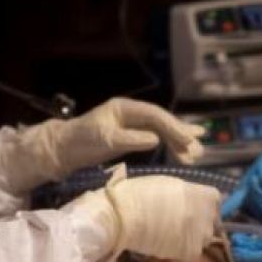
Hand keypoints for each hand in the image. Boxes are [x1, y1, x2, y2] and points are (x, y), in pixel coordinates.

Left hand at [5, 98, 205, 191]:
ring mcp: (133, 124)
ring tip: (197, 153)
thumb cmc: (80, 141)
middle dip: (181, 134)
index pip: (154, 115)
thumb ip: (129, 138)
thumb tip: (155, 139)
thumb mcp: (103, 140)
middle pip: (162, 121)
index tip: (186, 140)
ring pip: (162, 130)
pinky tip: (184, 150)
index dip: (172, 127)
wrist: (63, 149)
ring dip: (179, 141)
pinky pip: (157, 138)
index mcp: (124, 108)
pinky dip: (170, 145)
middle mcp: (132, 113)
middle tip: (198, 149)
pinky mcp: (132, 135)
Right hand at [75, 174, 219, 261]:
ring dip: (191, 239)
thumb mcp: (168, 184)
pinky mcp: (191, 253)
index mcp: (204, 193)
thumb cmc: (140, 193)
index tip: (192, 208)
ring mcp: (202, 235)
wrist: (125, 216)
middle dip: (198, 223)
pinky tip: (165, 248)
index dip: (203, 205)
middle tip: (178, 224)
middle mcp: (208, 214)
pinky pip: (190, 255)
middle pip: (210, 221)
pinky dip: (180, 255)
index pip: (214, 200)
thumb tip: (187, 201)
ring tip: (170, 238)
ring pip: (202, 240)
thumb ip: (184, 194)